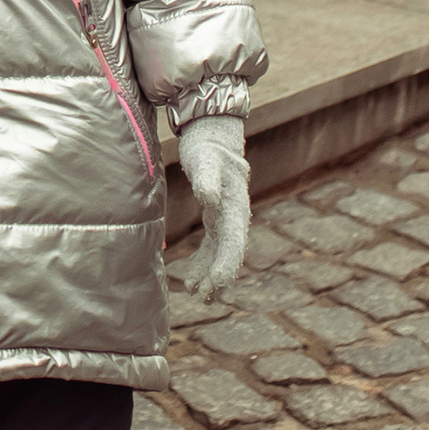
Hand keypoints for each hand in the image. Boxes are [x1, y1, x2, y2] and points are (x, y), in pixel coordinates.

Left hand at [175, 113, 250, 302]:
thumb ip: (207, 179)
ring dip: (212, 274)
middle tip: (205, 298)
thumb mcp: (205, 159)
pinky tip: (192, 278)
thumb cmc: (208, 145)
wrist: (214, 131)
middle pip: (229, 252)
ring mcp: (226, 217)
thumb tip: (208, 199)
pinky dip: (205, 262)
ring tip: (198, 295)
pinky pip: (213, 245)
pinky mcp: (216, 215)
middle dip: (220, 276)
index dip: (226, 264)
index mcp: (236, 206)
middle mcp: (235, 215)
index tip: (218, 284)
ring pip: (221, 252)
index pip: (233, 242)